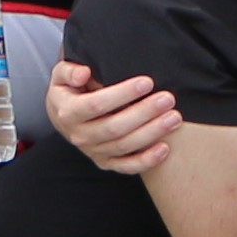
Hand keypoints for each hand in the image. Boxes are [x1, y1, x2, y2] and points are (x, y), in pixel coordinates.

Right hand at [53, 61, 181, 176]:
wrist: (63, 116)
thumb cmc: (70, 89)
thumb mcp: (61, 75)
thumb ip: (69, 70)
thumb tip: (84, 72)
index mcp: (68, 113)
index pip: (96, 104)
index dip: (123, 94)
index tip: (147, 82)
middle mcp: (79, 136)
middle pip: (114, 127)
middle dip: (144, 113)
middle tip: (168, 99)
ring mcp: (93, 152)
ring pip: (124, 146)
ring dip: (152, 133)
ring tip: (174, 118)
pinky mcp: (105, 163)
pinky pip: (127, 167)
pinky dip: (146, 160)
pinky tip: (165, 148)